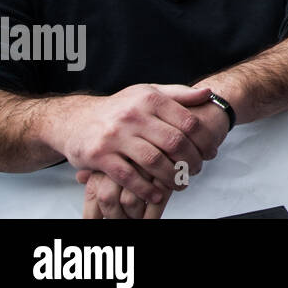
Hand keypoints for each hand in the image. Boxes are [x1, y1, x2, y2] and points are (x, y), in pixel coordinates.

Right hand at [75, 98, 226, 218]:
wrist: (76, 119)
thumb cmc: (120, 108)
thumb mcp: (148, 93)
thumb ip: (179, 94)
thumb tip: (209, 93)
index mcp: (150, 99)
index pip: (188, 122)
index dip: (204, 140)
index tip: (211, 151)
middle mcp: (133, 116)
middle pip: (174, 142)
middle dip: (192, 160)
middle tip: (197, 170)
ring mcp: (115, 136)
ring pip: (154, 161)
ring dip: (172, 177)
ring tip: (181, 183)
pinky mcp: (99, 156)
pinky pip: (128, 177)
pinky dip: (146, 189)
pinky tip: (157, 194)